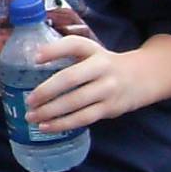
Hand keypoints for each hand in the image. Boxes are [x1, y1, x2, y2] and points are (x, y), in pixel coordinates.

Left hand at [25, 34, 153, 130]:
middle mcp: (102, 68)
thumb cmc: (105, 65)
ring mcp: (107, 89)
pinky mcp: (109, 108)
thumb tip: (34, 61)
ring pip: (75, 102)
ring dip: (50, 111)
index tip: (35, 58)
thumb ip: (67, 54)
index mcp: (94, 51)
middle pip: (70, 78)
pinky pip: (83, 118)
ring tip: (32, 117)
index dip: (54, 50)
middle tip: (28, 101)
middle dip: (46, 91)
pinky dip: (63, 124)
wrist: (142, 77)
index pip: (74, 45)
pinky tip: (47, 126)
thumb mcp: (90, 53)